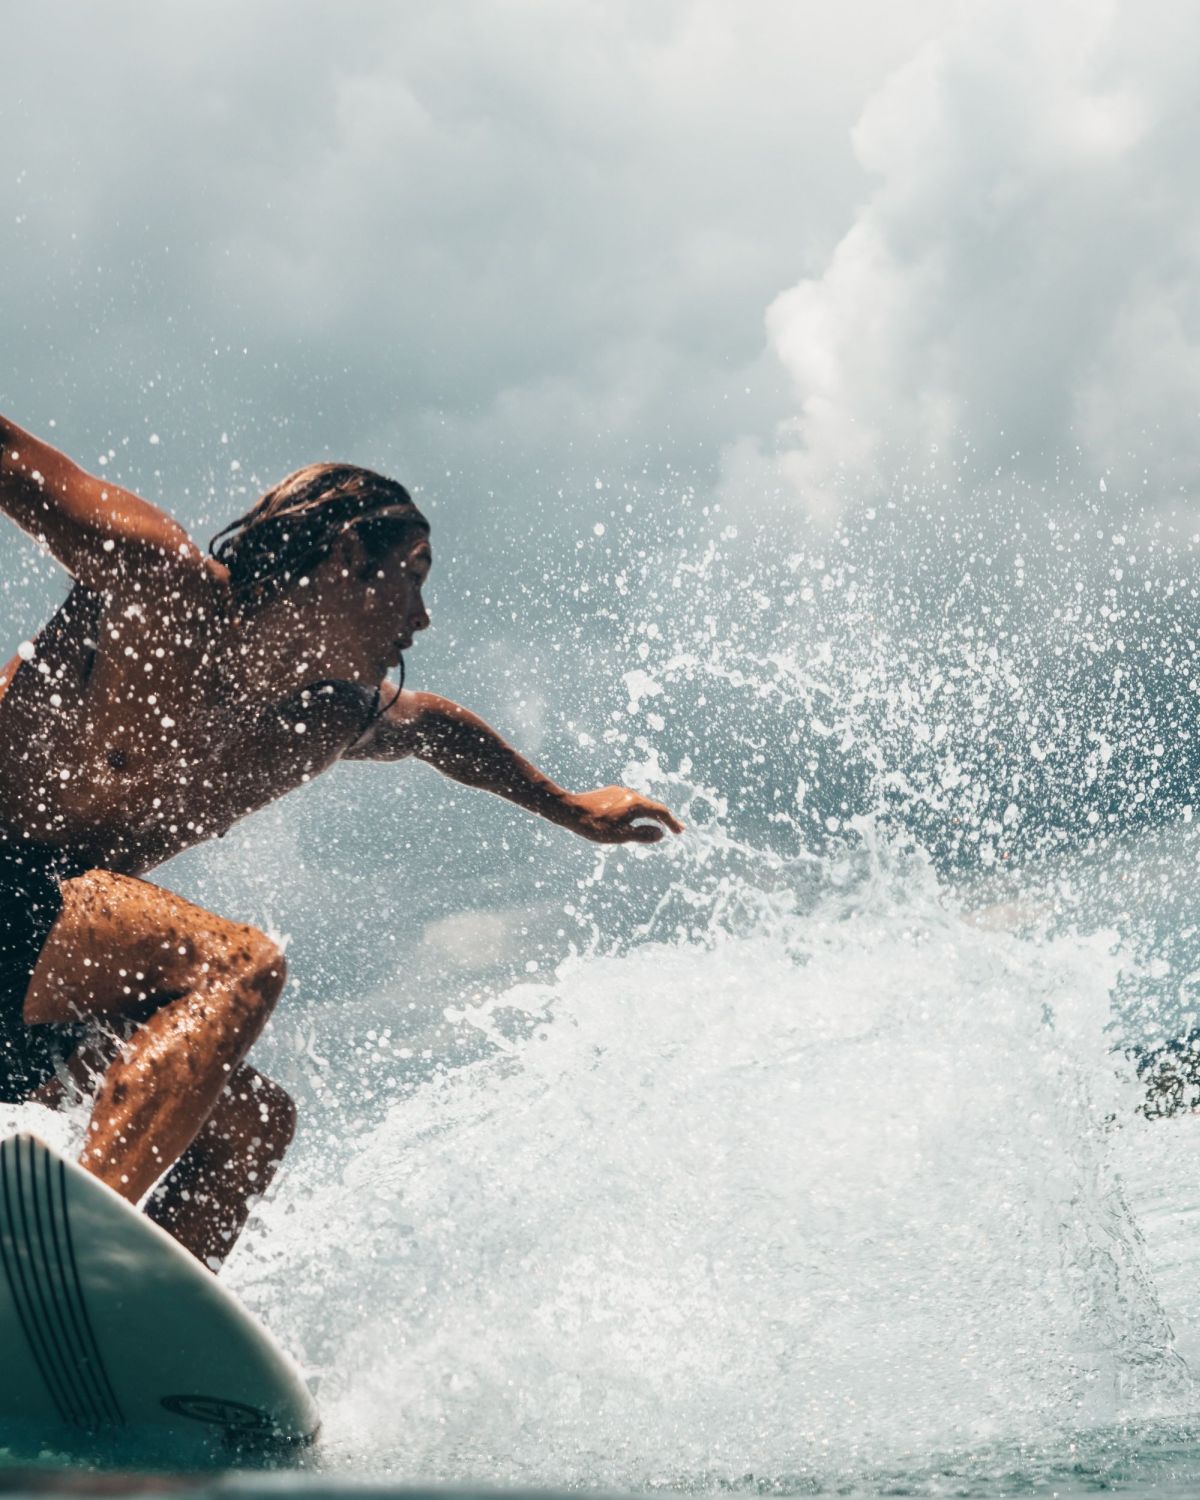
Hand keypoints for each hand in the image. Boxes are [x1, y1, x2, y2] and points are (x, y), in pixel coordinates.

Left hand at [565, 785, 684, 843]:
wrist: (569, 809)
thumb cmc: (594, 826)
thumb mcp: (620, 835)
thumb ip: (642, 835)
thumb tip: (661, 834)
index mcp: (636, 804)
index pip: (660, 812)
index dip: (672, 822)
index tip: (680, 831)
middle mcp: (630, 794)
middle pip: (652, 806)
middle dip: (664, 818)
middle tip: (676, 829)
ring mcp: (619, 792)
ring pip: (640, 803)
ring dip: (650, 815)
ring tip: (656, 825)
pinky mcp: (610, 793)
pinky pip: (629, 802)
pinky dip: (638, 811)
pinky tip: (632, 818)